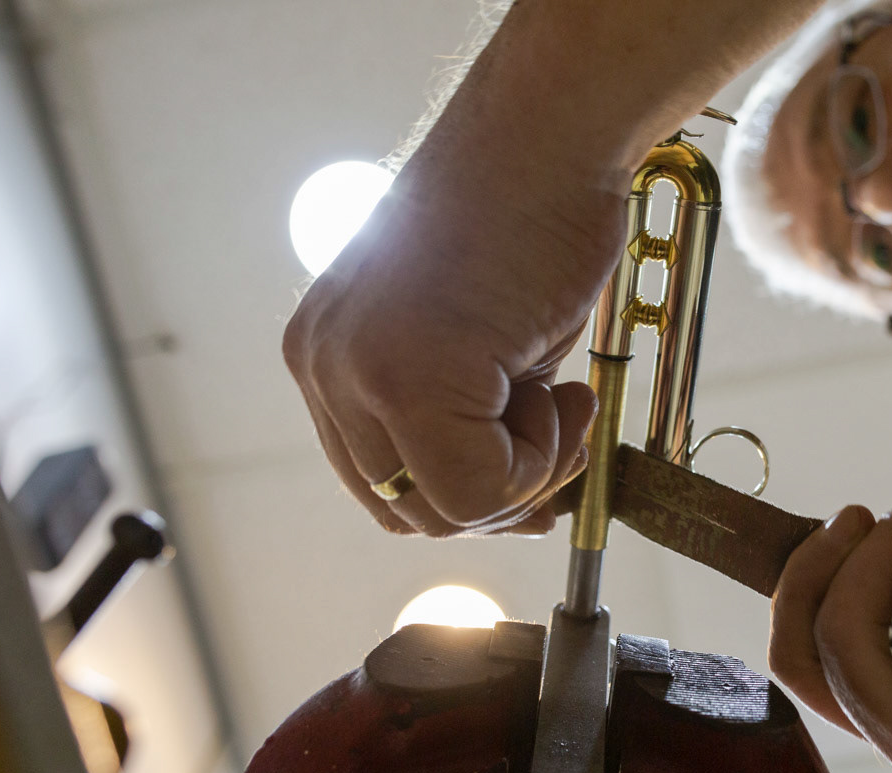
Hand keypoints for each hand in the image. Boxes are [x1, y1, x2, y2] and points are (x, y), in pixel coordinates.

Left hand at [282, 118, 623, 536]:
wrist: (551, 137)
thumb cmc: (527, 222)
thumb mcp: (474, 341)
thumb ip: (462, 422)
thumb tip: (514, 515)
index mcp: (327, 353)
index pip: (380, 483)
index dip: (466, 498)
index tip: (535, 472)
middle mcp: (325, 364)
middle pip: (404, 510)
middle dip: (497, 499)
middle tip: (562, 438)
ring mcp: (357, 371)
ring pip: (443, 510)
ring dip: (525, 475)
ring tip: (561, 398)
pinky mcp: (406, 376)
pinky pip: (479, 490)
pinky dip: (543, 460)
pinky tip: (565, 387)